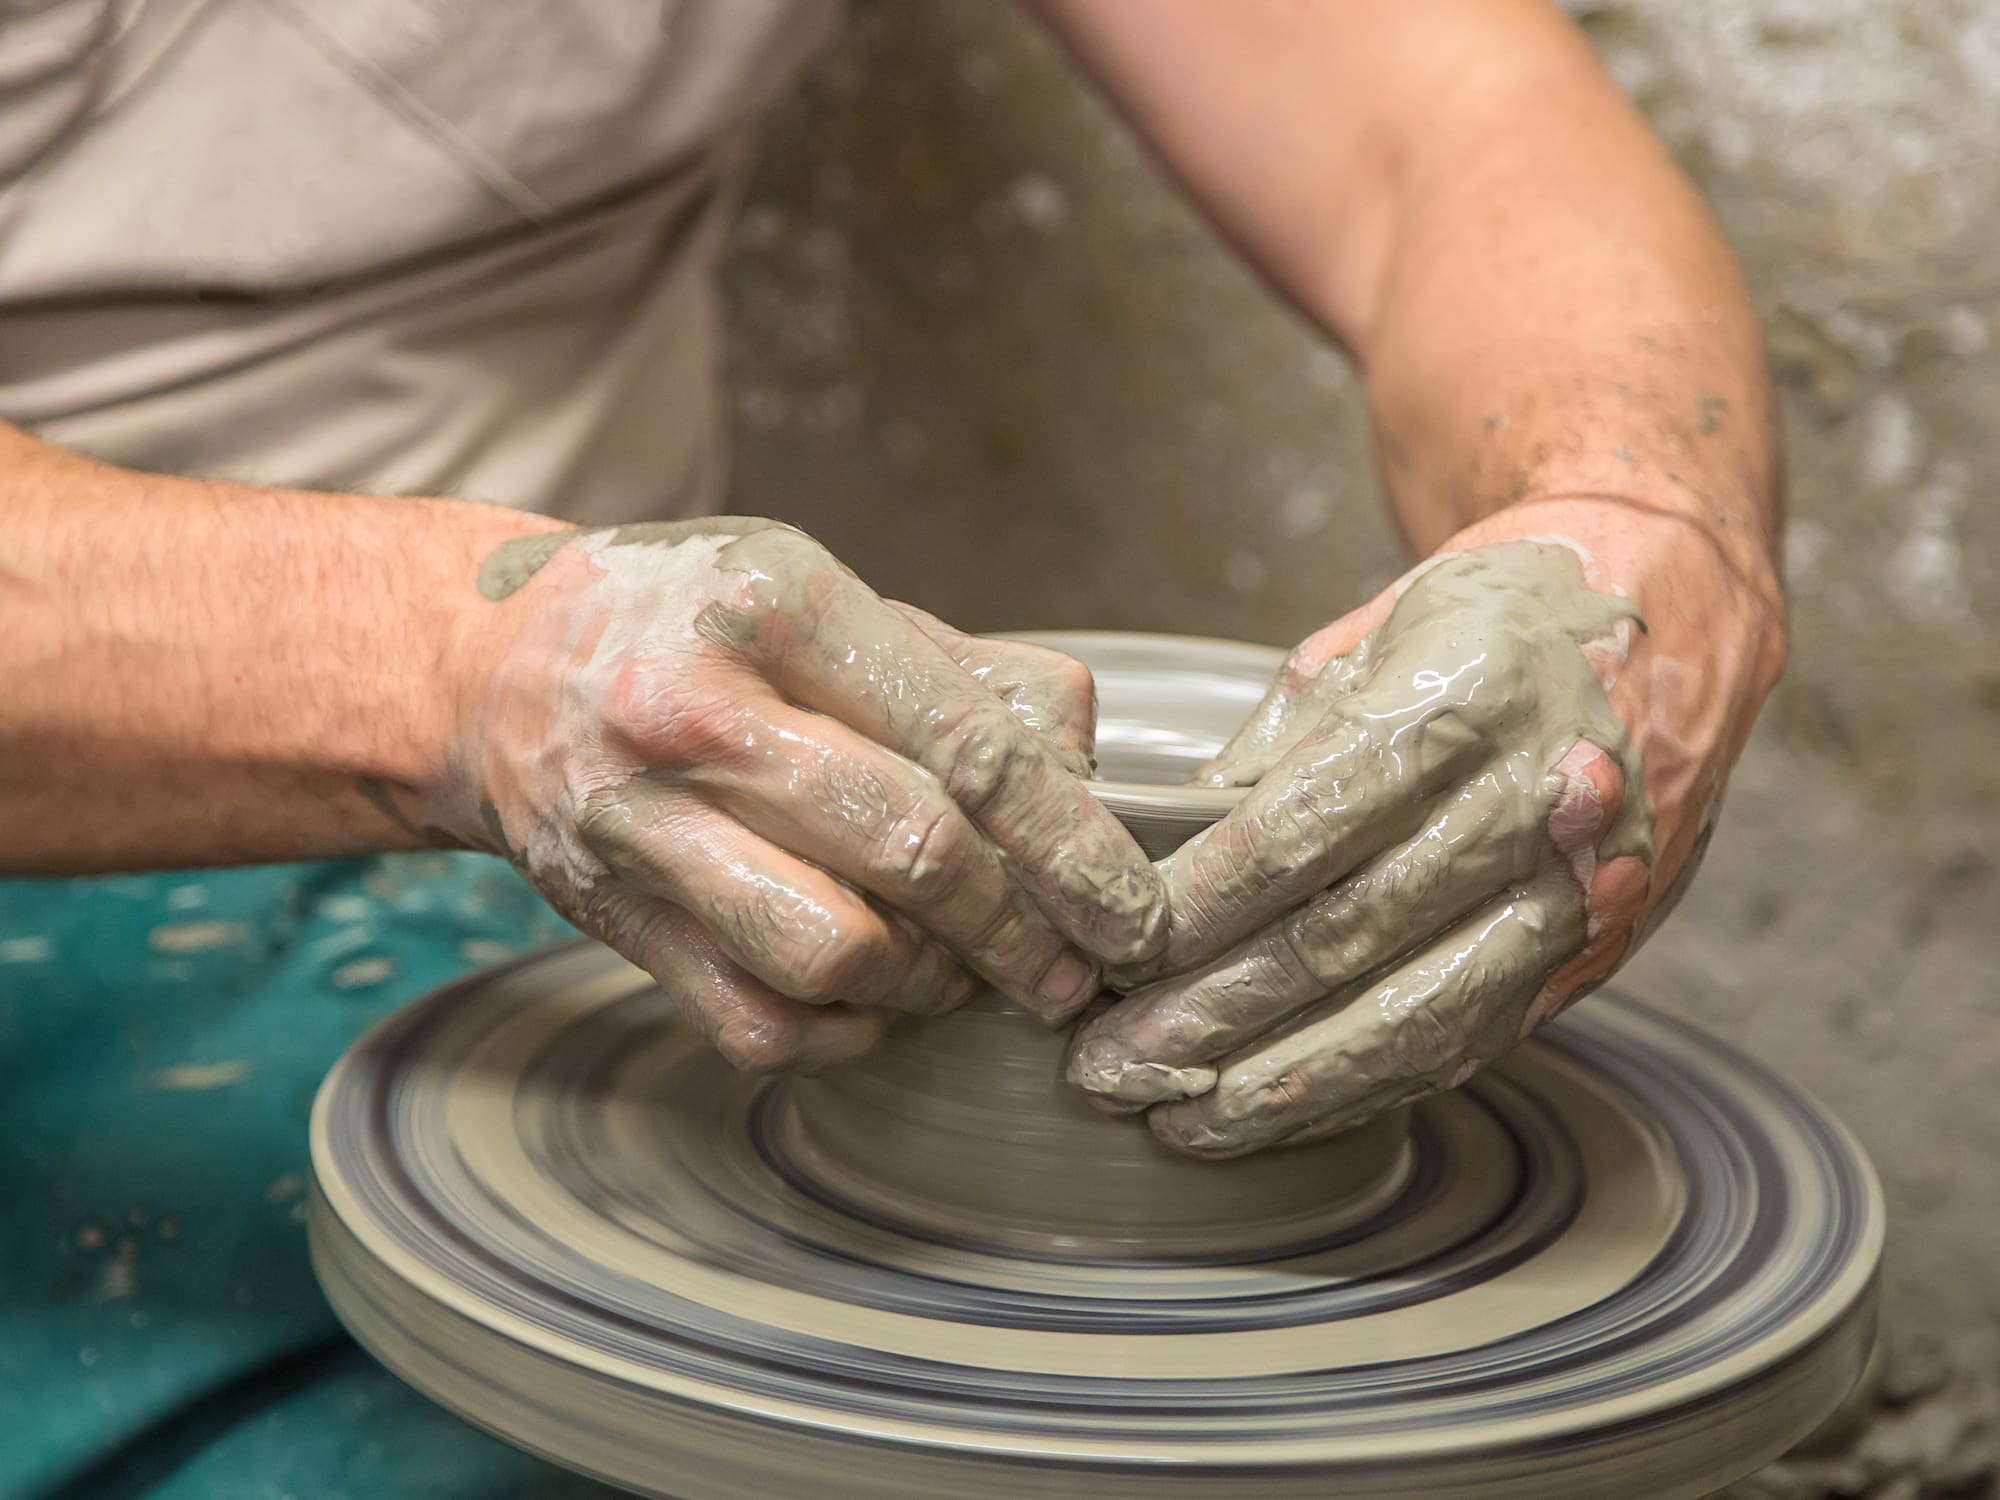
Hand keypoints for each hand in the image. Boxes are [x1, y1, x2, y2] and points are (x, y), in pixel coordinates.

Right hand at [448, 518, 1165, 1072]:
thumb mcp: (832, 598)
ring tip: (967, 974)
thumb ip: (968, 678)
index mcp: (779, 604)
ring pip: (836, 953)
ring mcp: (642, 822)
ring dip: (934, 985)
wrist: (499, 665)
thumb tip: (1085, 778)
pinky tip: (875, 1001)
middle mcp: (698, 709)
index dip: (1073, 848)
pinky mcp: (610, 916)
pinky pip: (756, 1021)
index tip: (1133, 912)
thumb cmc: (701, 626)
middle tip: (1075, 970)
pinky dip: (843, 1034)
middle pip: (913, 854)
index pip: (968, 748)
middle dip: (1024, 935)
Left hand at [1068, 504, 1784, 1154]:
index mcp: (1467, 700)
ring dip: (1282, 1084)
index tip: (1115, 951)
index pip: (1306, 829)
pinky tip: (1277, 1115)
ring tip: (1176, 1120)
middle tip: (1107, 1064)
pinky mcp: (1597, 953)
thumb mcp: (1371, 640)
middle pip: (1348, 937)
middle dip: (1214, 1014)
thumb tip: (1163, 851)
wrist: (1671, 626)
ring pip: (1413, 1017)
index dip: (1202, 904)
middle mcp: (1537, 802)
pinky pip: (1468, 1041)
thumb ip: (1272, 749)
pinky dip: (1363, 1089)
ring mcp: (1581, 891)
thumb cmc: (1494, 620)